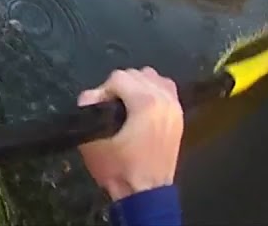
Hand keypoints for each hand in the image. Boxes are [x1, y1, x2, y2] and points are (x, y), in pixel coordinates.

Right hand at [77, 67, 182, 200]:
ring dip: (136, 86)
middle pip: (136, 74)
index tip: (96, 108)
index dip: (102, 91)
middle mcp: (164, 100)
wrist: (145, 193)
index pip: (118, 77)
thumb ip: (88, 109)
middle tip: (108, 107)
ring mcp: (175, 107)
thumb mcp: (93, 139)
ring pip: (152, 77)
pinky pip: (166, 89)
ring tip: (125, 103)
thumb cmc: (119, 169)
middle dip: (118, 87)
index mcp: (146, 103)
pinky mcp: (179, 116)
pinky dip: (153, 90)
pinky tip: (142, 104)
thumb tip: (89, 96)